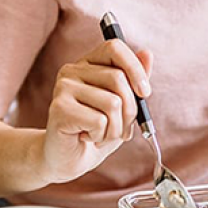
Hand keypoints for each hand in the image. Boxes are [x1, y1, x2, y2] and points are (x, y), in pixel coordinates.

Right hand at [40, 39, 152, 183]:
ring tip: (100, 135)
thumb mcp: (122, 106)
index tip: (144, 93)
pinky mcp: (59, 109)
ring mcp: (63, 88)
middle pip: (118, 79)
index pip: (114, 48)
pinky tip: (86, 138)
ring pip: (112, 103)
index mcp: (87, 64)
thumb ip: (133, 80)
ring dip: (115, 128)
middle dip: (130, 111)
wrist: (68, 160)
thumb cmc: (96, 131)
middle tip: (120, 128)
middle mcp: (72, 71)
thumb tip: (147, 53)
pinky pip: (99, 121)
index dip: (135, 69)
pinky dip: (101, 136)